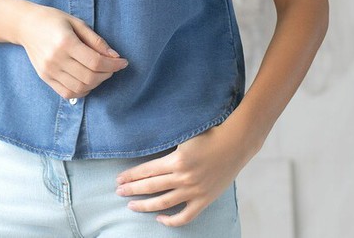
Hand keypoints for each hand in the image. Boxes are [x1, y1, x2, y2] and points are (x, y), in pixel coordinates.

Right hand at [18, 3, 128, 99]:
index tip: (123, 62)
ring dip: (96, 83)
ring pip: (80, 88)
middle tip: (113, 67)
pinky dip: (82, 91)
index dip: (113, 65)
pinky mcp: (45, 77)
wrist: (26, 25)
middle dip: (107, 74)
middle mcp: (56, 59)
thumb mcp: (77, 23)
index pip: (95, 61)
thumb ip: (96, 40)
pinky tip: (88, 81)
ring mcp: (49, 71)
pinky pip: (67, 93)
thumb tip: (115, 56)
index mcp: (65, 42)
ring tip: (102, 73)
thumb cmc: (53, 19)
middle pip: (89, 77)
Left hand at [114, 120, 249, 226]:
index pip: (147, 170)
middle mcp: (183, 177)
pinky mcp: (204, 200)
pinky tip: (159, 218)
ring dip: (145, 205)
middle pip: (151, 186)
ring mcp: (194, 191)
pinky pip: (185, 216)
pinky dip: (171, 220)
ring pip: (163, 202)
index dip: (131, 175)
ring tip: (131, 205)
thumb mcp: (185, 136)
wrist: (235, 144)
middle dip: (132, 189)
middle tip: (118, 191)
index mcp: (176, 160)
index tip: (119, 179)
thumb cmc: (210, 134)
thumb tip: (150, 149)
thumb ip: (169, 146)